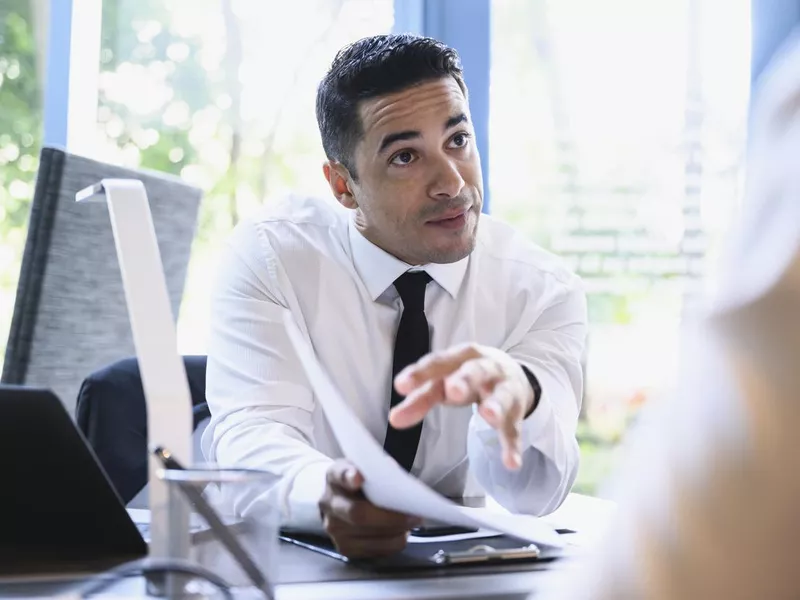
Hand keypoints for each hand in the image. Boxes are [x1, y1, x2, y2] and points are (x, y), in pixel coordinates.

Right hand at [318, 460, 421, 558]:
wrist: (340, 500)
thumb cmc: (361, 481)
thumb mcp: (367, 466)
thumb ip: (380, 469)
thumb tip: (399, 482)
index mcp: (334, 476)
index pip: (339, 475)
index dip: (348, 476)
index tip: (358, 478)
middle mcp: (330, 503)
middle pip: (358, 513)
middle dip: (390, 516)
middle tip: (414, 514)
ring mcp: (334, 529)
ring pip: (369, 535)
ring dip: (397, 530)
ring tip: (413, 522)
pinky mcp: (345, 548)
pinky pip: (375, 550)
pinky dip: (394, 542)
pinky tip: (402, 532)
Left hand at [390, 344, 535, 469]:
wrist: (511, 373)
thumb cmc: (466, 377)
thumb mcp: (443, 382)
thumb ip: (420, 398)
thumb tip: (394, 419)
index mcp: (461, 357)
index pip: (439, 362)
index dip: (420, 373)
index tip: (400, 386)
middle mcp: (485, 367)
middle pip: (474, 371)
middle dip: (464, 380)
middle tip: (453, 392)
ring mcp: (504, 388)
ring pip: (501, 396)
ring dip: (496, 406)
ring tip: (489, 417)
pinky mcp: (516, 411)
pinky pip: (514, 428)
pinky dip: (512, 445)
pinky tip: (511, 463)